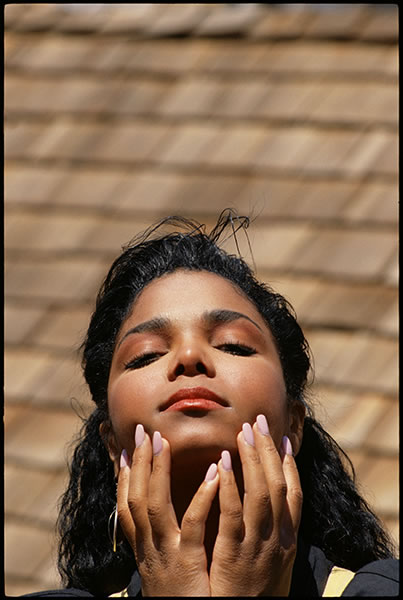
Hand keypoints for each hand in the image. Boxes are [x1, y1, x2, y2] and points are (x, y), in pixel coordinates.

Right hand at [116, 426, 218, 596]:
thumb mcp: (170, 567)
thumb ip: (171, 539)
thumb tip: (170, 515)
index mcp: (147, 550)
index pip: (128, 507)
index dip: (125, 477)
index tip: (127, 450)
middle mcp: (151, 551)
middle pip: (136, 499)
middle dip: (138, 465)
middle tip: (142, 433)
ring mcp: (168, 556)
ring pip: (153, 506)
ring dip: (157, 471)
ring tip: (163, 441)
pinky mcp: (190, 565)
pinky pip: (193, 526)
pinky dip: (201, 497)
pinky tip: (215, 472)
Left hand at [209, 415, 302, 596]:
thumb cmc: (254, 593)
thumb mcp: (271, 561)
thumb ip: (269, 532)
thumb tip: (264, 503)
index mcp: (288, 540)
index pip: (295, 494)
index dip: (289, 464)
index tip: (282, 438)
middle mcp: (278, 540)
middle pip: (278, 485)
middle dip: (268, 451)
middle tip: (257, 422)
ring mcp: (259, 547)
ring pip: (260, 493)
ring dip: (252, 459)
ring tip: (243, 431)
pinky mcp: (234, 555)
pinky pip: (234, 514)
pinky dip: (231, 486)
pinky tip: (223, 463)